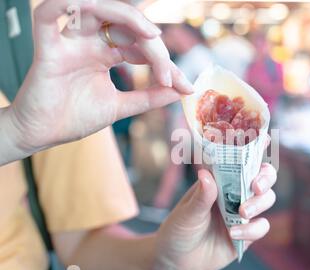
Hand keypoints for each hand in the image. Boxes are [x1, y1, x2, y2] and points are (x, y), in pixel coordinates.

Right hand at [8, 0, 192, 155]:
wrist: (43, 136)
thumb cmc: (75, 118)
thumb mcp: (121, 107)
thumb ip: (149, 97)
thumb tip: (181, 91)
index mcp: (105, 55)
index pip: (140, 46)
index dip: (164, 63)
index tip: (185, 86)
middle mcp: (89, 44)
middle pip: (125, 28)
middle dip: (154, 47)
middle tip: (170, 75)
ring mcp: (70, 44)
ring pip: (95, 10)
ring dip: (126, 16)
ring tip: (152, 36)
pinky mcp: (48, 49)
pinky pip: (48, 16)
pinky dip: (63, 5)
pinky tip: (90, 6)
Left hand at [152, 163, 276, 269]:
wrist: (174, 261)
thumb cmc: (178, 229)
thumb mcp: (186, 212)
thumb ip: (201, 196)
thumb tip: (206, 174)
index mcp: (221, 182)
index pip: (243, 163)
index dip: (255, 156)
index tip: (261, 148)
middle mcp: (235, 195)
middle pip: (263, 179)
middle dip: (265, 180)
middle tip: (256, 187)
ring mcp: (243, 215)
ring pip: (266, 201)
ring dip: (258, 204)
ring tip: (242, 213)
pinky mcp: (247, 236)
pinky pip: (261, 227)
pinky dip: (252, 229)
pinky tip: (233, 234)